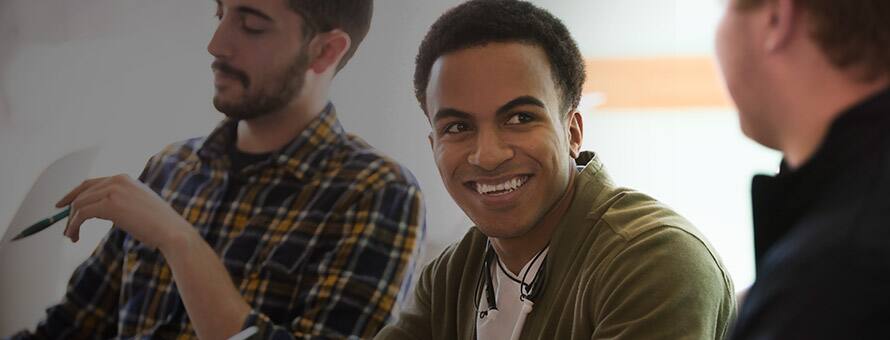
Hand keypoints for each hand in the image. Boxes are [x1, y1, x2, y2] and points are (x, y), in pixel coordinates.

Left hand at [56, 174, 189, 248]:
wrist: (172, 232)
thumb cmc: (159, 225)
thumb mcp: (139, 206)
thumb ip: (121, 201)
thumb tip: (100, 210)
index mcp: (125, 178)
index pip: (91, 183)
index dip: (73, 194)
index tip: (63, 207)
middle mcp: (117, 180)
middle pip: (82, 192)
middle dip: (70, 212)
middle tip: (67, 230)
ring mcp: (113, 190)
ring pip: (79, 204)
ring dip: (71, 222)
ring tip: (72, 237)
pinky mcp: (109, 204)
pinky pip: (81, 214)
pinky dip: (73, 226)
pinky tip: (74, 236)